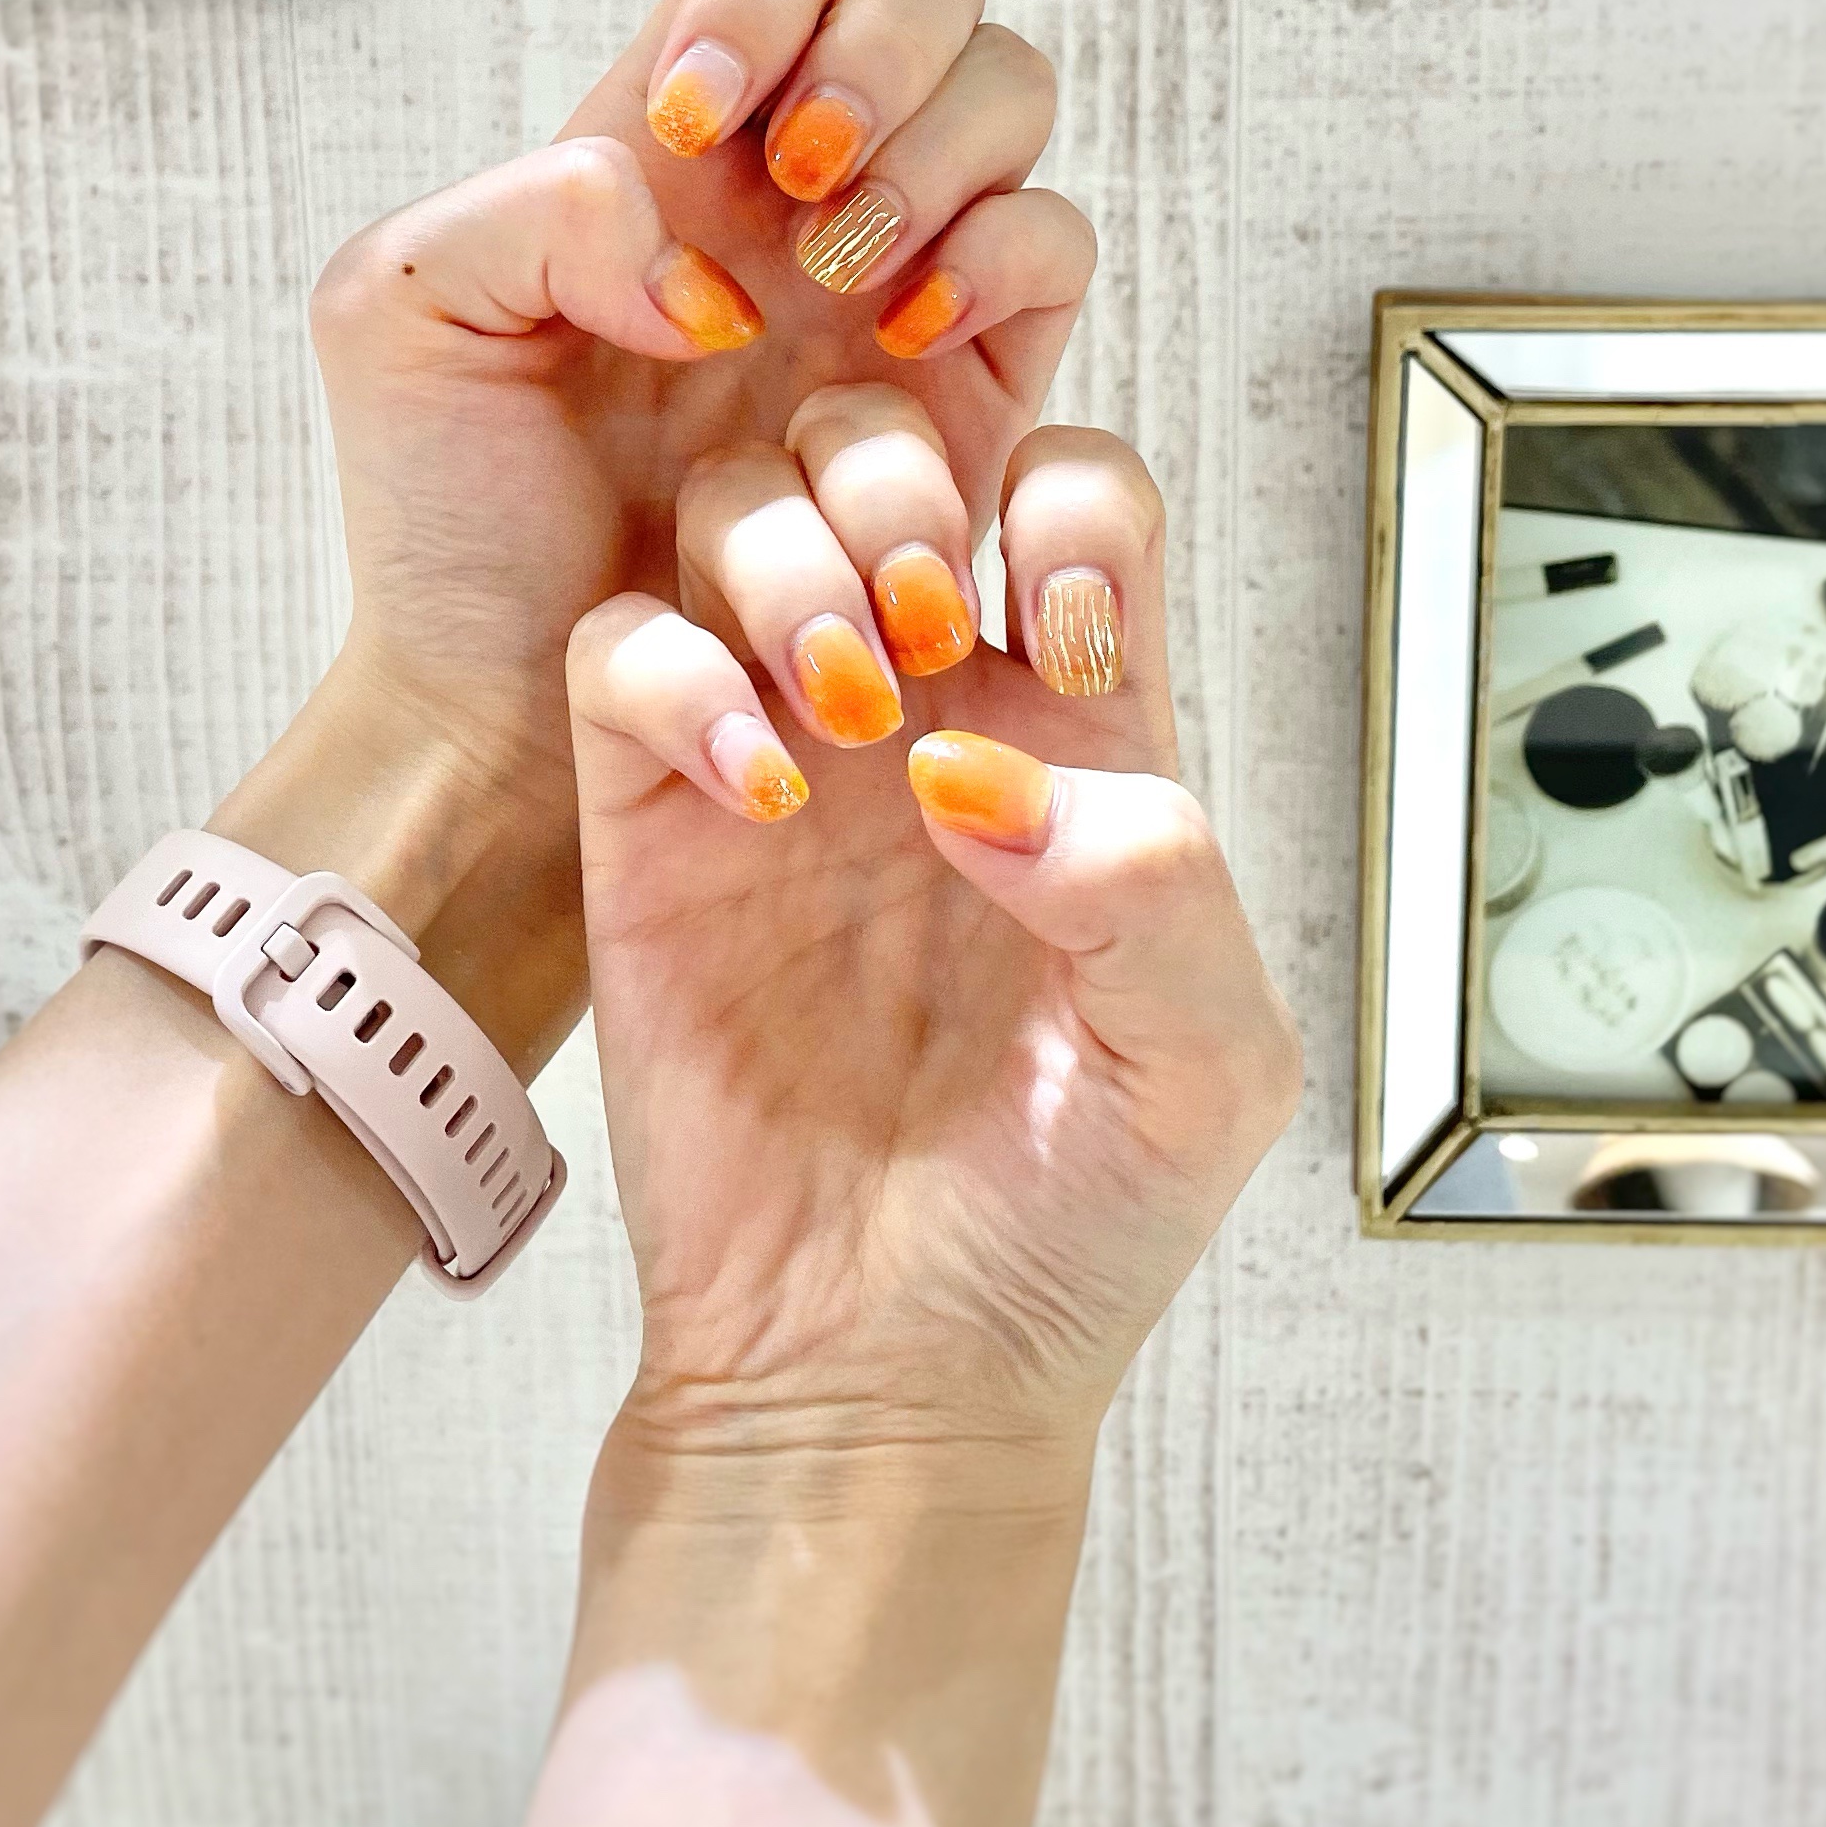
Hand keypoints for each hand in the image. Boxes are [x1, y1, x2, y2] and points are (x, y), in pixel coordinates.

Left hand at [216, 0, 1093, 1050]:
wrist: (519, 706)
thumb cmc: (450, 513)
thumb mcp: (396, 316)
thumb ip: (529, 207)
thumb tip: (708, 258)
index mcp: (675, 130)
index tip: (693, 121)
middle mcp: (802, 177)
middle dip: (879, 49)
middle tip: (802, 179)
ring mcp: (900, 266)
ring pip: (1010, 91)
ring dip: (939, 150)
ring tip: (841, 278)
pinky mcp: (975, 381)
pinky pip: (1056, 246)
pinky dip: (1001, 256)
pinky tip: (903, 338)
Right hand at [563, 394, 1301, 1483]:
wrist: (885, 1379)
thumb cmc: (1067, 1228)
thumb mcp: (1204, 1069)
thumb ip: (1158, 887)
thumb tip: (985, 775)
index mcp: (1080, 732)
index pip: (1075, 491)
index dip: (1074, 500)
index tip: (1072, 629)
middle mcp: (926, 707)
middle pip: (889, 447)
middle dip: (906, 485)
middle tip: (930, 628)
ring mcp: (779, 753)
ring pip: (738, 508)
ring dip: (787, 556)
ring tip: (845, 704)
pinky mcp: (652, 825)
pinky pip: (620, 652)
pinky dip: (674, 672)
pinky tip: (755, 789)